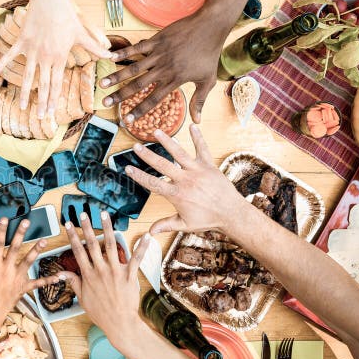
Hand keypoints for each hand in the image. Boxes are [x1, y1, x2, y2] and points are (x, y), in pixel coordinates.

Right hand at [0, 0, 110, 117]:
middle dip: (41, 103)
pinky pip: (10, 55)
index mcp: (59, 58)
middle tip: (40, 117)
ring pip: (27, 76)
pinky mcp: (22, 41)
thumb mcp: (82, 33)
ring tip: (22, 107)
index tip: (51, 113)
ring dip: (24, 93)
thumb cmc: (68, 15)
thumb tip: (111, 55)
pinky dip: (2, 64)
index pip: (56, 84)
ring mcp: (31, 50)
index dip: (54, 100)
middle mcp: (44, 57)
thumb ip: (95, 47)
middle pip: (43, 85)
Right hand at [0, 218, 60, 331]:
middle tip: (26, 223)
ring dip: (36, 250)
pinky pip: (37, 283)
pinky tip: (59, 276)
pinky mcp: (23, 288)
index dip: (1, 231)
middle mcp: (7, 270)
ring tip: (44, 240)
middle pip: (15, 248)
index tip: (5, 219)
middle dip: (21, 234)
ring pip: (28, 261)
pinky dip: (48, 280)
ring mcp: (16, 278)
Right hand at [59, 213, 147, 342]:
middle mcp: (100, 270)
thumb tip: (62, 273)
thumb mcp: (82, 298)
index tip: (68, 225)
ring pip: (110, 245)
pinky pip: (136, 258)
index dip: (72, 237)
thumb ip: (74, 282)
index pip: (78, 252)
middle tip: (84, 214)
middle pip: (92, 244)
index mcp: (88, 275)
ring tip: (104, 215)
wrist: (119, 323)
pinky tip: (146, 236)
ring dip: (107, 228)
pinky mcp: (129, 275)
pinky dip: (142, 247)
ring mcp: (115, 272)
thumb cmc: (101, 312)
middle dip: (87, 227)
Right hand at [100, 9, 228, 122]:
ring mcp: (159, 54)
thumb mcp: (208, 80)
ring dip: (117, 76)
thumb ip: (199, 101)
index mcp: (174, 80)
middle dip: (120, 96)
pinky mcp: (156, 40)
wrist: (210, 26)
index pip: (153, 99)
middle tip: (105, 103)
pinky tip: (111, 58)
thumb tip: (197, 121)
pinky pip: (137, 48)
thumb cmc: (209, 54)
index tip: (126, 120)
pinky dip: (124, 53)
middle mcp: (163, 69)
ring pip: (134, 68)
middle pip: (138, 85)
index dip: (139, 111)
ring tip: (102, 83)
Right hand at [125, 124, 244, 233]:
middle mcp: (185, 180)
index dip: (139, 176)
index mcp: (177, 194)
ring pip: (179, 153)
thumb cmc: (208, 219)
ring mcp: (197, 171)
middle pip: (162, 165)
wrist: (230, 213)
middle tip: (136, 146)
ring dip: (167, 142)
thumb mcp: (184, 224)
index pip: (153, 183)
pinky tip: (192, 126)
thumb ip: (166, 225)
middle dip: (147, 155)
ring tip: (156, 132)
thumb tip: (149, 232)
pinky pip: (202, 148)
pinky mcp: (209, 165)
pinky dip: (198, 137)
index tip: (128, 168)